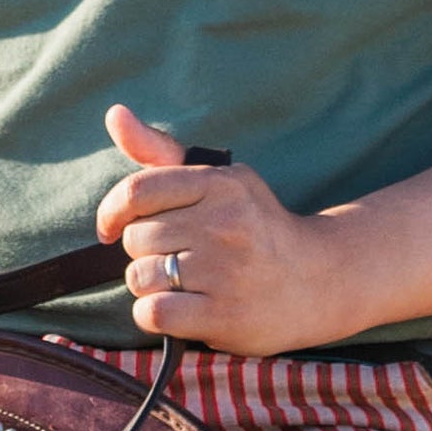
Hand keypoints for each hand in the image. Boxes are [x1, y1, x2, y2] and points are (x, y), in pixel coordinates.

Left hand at [94, 108, 350, 356]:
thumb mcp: (218, 181)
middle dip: (145, 253)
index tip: (112, 229)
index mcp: (221, 184)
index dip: (111, 213)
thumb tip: (114, 114)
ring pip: (140, 277)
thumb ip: (160, 151)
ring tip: (184, 285)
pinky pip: (154, 313)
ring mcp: (226, 272)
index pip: (136, 192)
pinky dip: (155, 315)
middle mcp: (224, 224)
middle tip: (180, 258)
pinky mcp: (225, 316)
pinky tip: (181, 310)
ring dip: (150, 286)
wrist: (320, 281)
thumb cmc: (255, 227)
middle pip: (136, 239)